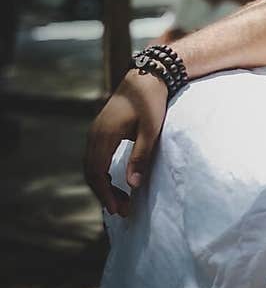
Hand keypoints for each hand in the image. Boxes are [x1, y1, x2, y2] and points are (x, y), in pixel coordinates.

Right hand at [84, 69, 167, 216]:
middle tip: (123, 211)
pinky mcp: (101, 130)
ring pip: (91, 166)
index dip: (106, 194)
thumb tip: (132, 184)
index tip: (118, 210)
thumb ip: (141, 157)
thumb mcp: (151, 130)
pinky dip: (102, 173)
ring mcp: (95, 131)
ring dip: (103, 185)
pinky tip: (116, 182)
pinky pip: (95, 157)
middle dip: (105, 194)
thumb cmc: (151, 102)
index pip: (97, 173)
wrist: (147, 76)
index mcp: (104, 136)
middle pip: (91, 172)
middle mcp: (94, 134)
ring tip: (121, 201)